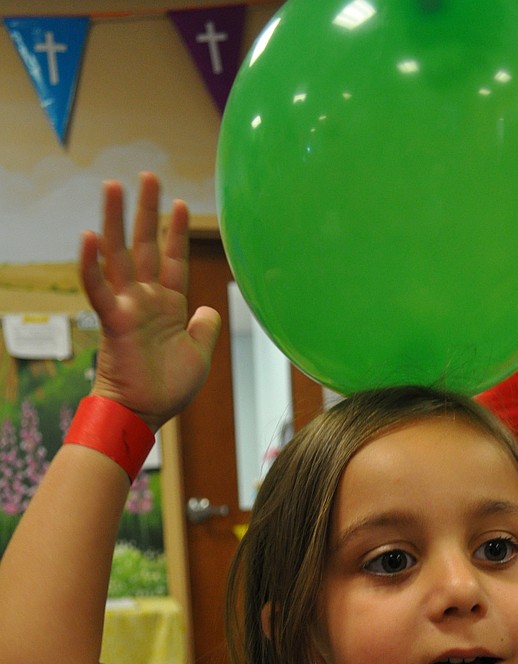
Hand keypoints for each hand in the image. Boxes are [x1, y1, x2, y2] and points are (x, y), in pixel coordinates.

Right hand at [80, 172, 220, 430]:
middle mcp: (146, 299)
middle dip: (146, 211)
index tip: (178, 202)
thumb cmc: (169, 388)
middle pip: (144, 245)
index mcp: (169, 305)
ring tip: (113, 186)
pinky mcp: (113, 321)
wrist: (146, 414)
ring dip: (115, 220)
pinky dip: (91, 264)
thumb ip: (205, 328)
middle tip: (147, 175)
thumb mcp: (199, 354)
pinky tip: (88, 236)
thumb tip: (209, 308)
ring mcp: (128, 307)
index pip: (172, 258)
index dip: (174, 231)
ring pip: (119, 255)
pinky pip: (98, 288)